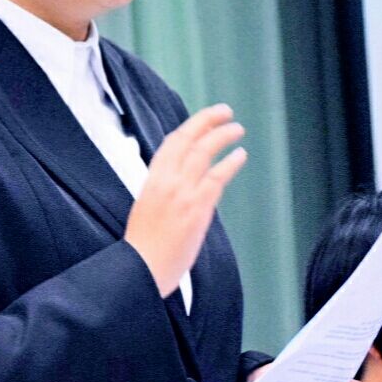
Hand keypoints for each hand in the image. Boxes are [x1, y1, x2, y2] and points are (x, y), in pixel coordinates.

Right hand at [125, 104, 246, 296]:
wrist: (141, 270)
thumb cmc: (143, 248)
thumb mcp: (147, 209)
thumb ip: (164, 193)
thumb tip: (186, 185)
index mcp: (151, 181)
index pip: (171, 144)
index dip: (190, 127)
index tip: (203, 120)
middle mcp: (166, 181)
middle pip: (189, 140)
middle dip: (207, 121)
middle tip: (225, 111)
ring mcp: (182, 193)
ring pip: (203, 152)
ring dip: (222, 136)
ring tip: (236, 128)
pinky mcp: (197, 208)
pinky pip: (216, 177)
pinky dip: (230, 163)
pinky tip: (240, 154)